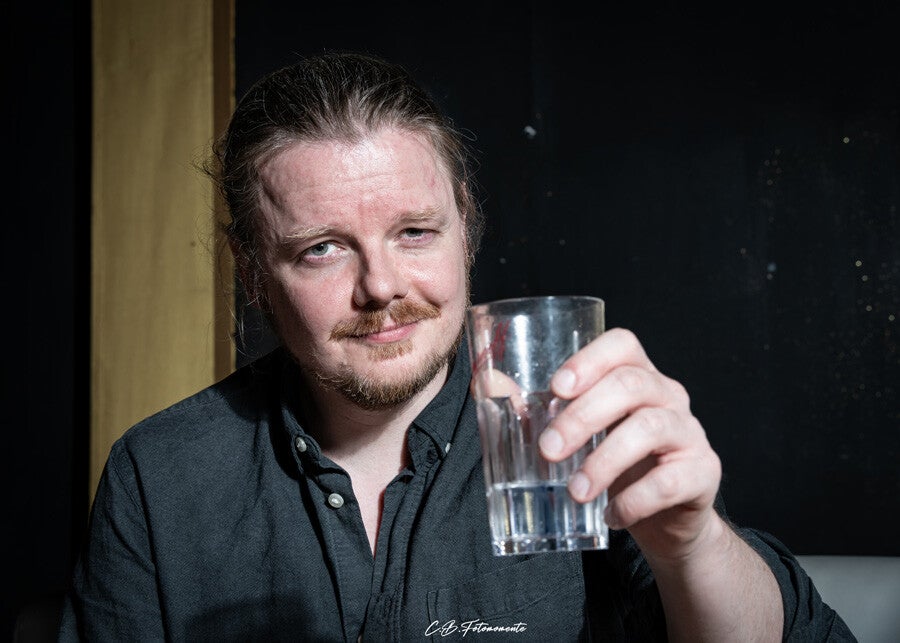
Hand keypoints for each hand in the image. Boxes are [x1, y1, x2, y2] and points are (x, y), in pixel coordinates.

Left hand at [538, 328, 721, 560]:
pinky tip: (611, 515)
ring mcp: (690, 431)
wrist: (669, 519)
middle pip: (631, 385)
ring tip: (576, 491)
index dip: (589, 360)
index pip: (623, 345)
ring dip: (605, 461)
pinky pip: (671, 480)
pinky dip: (634, 501)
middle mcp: (668, 395)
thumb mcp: (586, 436)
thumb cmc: (617, 466)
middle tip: (548, 450)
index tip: (555, 388)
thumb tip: (490, 386)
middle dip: (583, 416)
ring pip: (650, 428)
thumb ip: (548, 412)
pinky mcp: (704, 472)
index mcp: (638, 376)